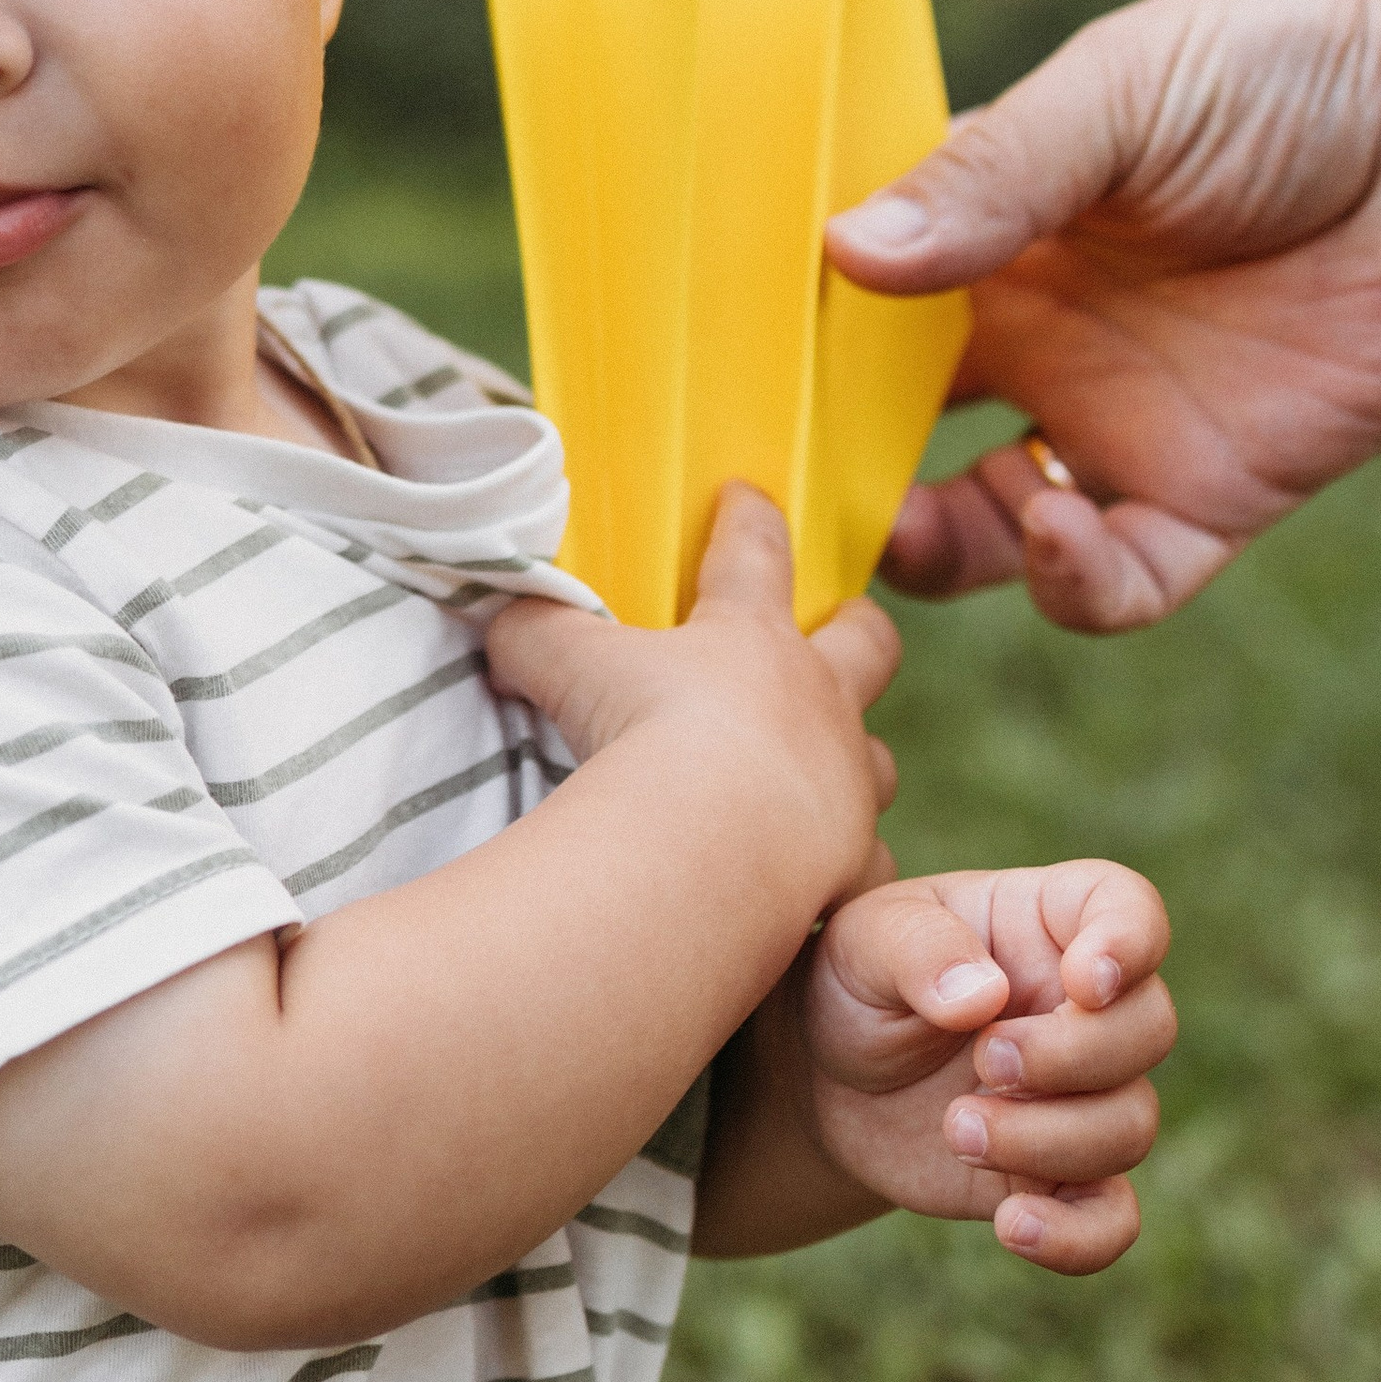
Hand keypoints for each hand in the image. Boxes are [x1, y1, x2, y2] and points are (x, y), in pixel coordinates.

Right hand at [487, 482, 899, 902]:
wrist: (710, 847)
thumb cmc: (645, 736)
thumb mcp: (566, 668)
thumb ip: (535, 633)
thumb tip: (503, 620)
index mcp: (751, 637)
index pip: (756, 550)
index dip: (748, 518)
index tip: (744, 495)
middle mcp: (817, 701)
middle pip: (869, 642)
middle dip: (858, 627)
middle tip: (846, 622)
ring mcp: (845, 783)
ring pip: (877, 760)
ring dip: (852, 761)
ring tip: (822, 775)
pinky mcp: (854, 863)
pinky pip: (862, 867)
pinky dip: (840, 871)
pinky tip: (813, 886)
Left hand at [798, 857, 1174, 1270]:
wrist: (825, 1077)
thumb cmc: (857, 982)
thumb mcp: (863, 943)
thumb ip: (918, 951)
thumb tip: (983, 997)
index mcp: (1047, 923)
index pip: (1129, 909)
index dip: (1131, 943)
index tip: (1084, 982)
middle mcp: (1084, 1008)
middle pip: (1149, 1028)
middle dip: (1074, 1055)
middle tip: (985, 1059)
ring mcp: (1081, 1094)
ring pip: (1131, 1124)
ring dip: (1050, 1138)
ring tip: (957, 1130)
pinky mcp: (1059, 1174)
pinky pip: (1111, 1218)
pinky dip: (1081, 1236)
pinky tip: (1014, 1226)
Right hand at [823, 0, 1380, 630]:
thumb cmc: (1290, 63)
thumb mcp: (1122, 93)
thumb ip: (993, 176)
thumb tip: (842, 252)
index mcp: (990, 233)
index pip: (848, 308)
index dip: (778, 350)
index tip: (706, 380)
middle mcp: (1033, 339)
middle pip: (887, 437)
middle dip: (819, 476)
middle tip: (761, 496)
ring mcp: (1114, 423)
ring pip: (979, 533)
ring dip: (921, 550)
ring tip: (895, 528)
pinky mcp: (1211, 494)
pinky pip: (1116, 579)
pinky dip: (1067, 582)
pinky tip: (1055, 525)